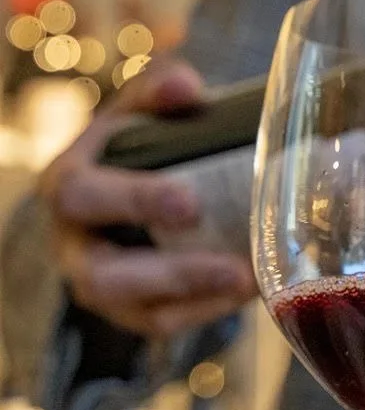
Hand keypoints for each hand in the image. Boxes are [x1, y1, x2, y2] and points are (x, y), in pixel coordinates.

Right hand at [38, 60, 256, 339]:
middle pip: (101, 273)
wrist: (132, 188)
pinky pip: (163, 323)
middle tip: (229, 264)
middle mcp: (74, 243)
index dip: (132, 200)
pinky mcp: (131, 310)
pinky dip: (207, 311)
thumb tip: (186, 86)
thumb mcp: (140, 111)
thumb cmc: (139, 144)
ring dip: (196, 299)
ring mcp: (99, 284)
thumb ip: (158, 91)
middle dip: (168, 271)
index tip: (189, 201)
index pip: (82, 195)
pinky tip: (250, 292)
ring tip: (249, 281)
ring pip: (135, 310)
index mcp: (69, 184)